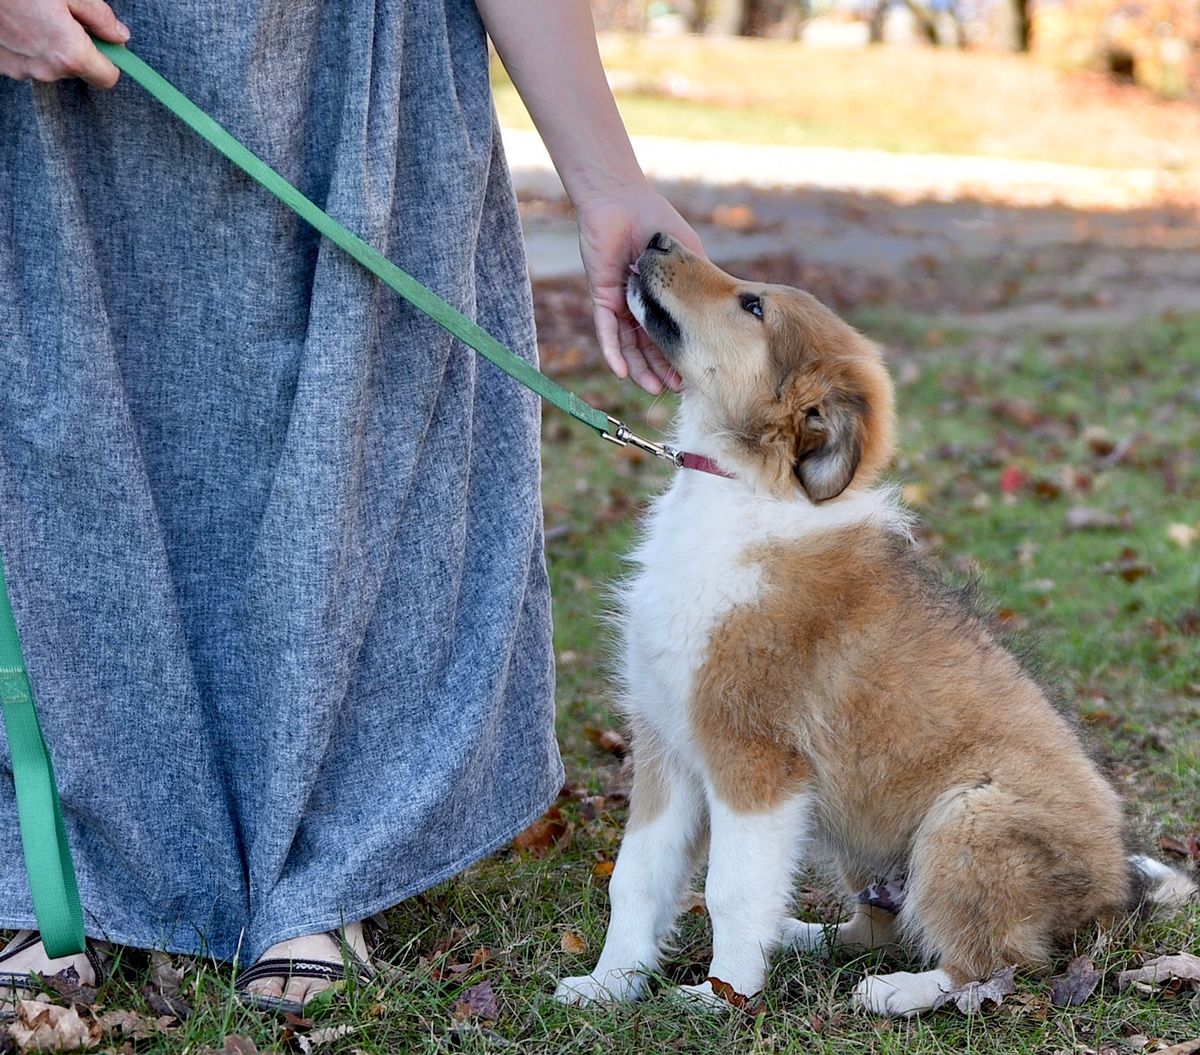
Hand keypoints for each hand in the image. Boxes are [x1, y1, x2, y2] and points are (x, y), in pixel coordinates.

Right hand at [0, 0, 129, 88]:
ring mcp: (20, 70)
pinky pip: (25, 60)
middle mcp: (46, 70)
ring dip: (48, 46)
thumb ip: (100, 17)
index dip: (110, 61)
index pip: (108, 78)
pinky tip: (16, 21)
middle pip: (76, 70)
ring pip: (49, 65)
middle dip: (75, 48)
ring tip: (32, 15)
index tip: (105, 44)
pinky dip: (25, 45)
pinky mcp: (1, 65)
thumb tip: (119, 36)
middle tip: (61, 17)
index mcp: (70, 55)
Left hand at [574, 182, 704, 394]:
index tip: (696, 374)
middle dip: (662, 369)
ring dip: (639, 368)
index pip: (672, 333)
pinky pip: (606, 330)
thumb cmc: (656, 223)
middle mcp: (640, 306)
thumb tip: (726, 310)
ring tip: (652, 389)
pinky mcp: (602, 297)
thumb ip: (701, 283)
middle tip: (677, 390)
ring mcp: (620, 304)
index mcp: (662, 298)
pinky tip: (621, 372)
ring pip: (628, 345)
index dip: (681, 354)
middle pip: (650, 346)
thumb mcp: (689, 258)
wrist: (621, 202)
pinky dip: (613, 351)